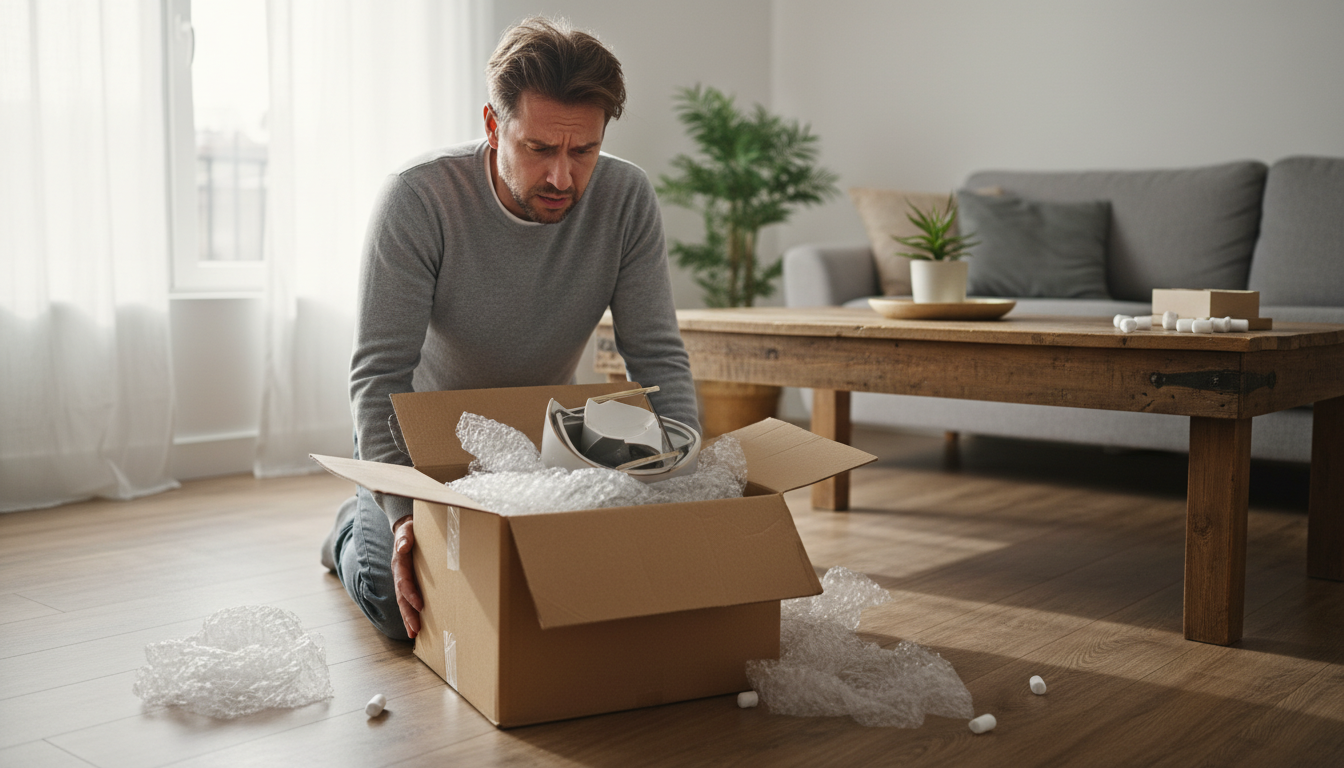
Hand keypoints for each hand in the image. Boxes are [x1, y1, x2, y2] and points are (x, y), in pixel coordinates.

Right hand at [391, 514, 423, 638]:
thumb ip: (405, 537)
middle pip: (402, 598)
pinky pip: (409, 600)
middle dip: (408, 615)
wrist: (407, 528)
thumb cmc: (410, 529)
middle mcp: (399, 574)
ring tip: (415, 634)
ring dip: (408, 618)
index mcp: (400, 563)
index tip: (420, 606)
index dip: (411, 594)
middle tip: (416, 630)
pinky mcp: (409, 583)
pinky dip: (412, 614)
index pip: (404, 582)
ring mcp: (403, 580)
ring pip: (403, 602)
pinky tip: (418, 626)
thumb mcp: (408, 529)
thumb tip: (403, 546)